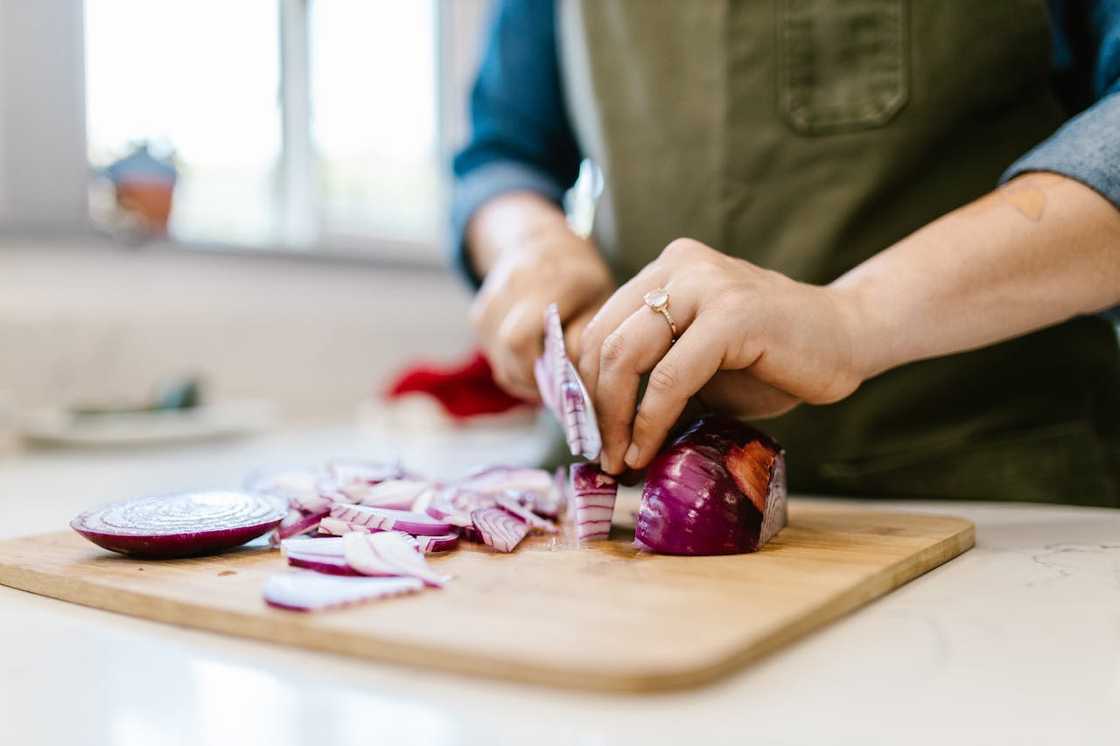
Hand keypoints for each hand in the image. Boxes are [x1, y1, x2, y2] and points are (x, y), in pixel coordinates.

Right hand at [468, 196, 613, 399]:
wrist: (540, 242)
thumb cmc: (581, 280)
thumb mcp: (600, 303)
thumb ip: (584, 340)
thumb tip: (567, 382)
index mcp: (551, 279)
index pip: (521, 338)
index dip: (538, 371)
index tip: (564, 387)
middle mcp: (514, 282)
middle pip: (507, 349)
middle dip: (532, 377)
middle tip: (557, 388)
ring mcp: (491, 296)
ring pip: (497, 357)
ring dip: (522, 375)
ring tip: (547, 375)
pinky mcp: (478, 313)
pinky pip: (491, 354)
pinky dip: (511, 367)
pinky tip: (532, 362)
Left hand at [578, 238, 867, 473]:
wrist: (850, 339)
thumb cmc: (774, 360)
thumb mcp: (699, 367)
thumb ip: (653, 381)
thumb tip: (603, 436)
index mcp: (667, 270)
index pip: (600, 327)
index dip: (585, 385)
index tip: (591, 434)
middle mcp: (680, 266)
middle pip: (604, 341)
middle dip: (595, 407)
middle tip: (602, 454)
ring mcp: (706, 285)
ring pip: (626, 355)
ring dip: (616, 417)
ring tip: (621, 459)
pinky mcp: (732, 315)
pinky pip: (670, 376)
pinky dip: (651, 420)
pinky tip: (648, 449)